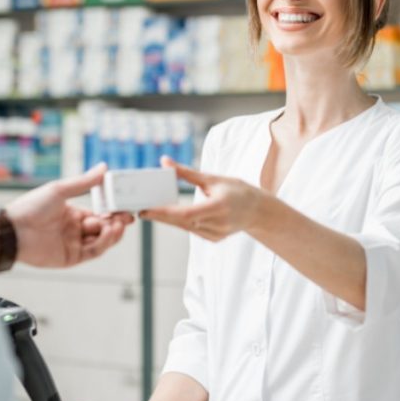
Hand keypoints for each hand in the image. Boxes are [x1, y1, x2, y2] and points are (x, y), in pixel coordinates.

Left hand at [5, 163, 133, 267]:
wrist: (14, 229)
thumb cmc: (32, 206)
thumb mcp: (60, 190)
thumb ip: (84, 182)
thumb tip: (104, 167)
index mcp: (72, 213)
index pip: (99, 213)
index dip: (113, 211)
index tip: (126, 206)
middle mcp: (74, 230)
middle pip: (103, 228)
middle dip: (116, 223)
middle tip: (127, 217)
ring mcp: (73, 244)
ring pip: (101, 241)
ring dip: (112, 233)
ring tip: (118, 224)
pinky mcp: (71, 258)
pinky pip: (93, 252)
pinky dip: (103, 243)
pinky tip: (108, 232)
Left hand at [140, 157, 266, 241]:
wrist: (259, 211)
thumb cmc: (237, 190)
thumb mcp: (213, 178)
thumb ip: (186, 173)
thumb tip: (165, 161)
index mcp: (219, 207)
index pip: (185, 213)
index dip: (163, 212)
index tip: (146, 209)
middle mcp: (218, 224)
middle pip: (180, 222)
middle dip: (159, 216)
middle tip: (140, 209)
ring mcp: (216, 234)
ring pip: (184, 227)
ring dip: (167, 220)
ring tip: (149, 211)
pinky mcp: (214, 239)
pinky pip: (191, 230)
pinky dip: (180, 223)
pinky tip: (169, 217)